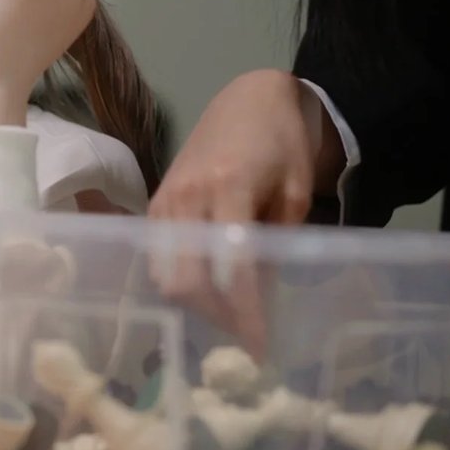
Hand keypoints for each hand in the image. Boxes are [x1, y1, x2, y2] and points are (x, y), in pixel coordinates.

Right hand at [143, 70, 340, 357]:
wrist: (248, 101)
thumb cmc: (282, 144)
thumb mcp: (295, 194)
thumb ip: (277, 244)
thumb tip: (260, 301)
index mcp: (227, 187)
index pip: (230, 267)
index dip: (245, 314)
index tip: (260, 348)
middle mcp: (186, 197)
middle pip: (185, 280)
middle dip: (216, 316)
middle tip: (245, 335)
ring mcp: (163, 201)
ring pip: (166, 276)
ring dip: (197, 303)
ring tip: (230, 315)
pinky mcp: (154, 206)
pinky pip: (160, 260)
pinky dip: (182, 282)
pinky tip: (210, 289)